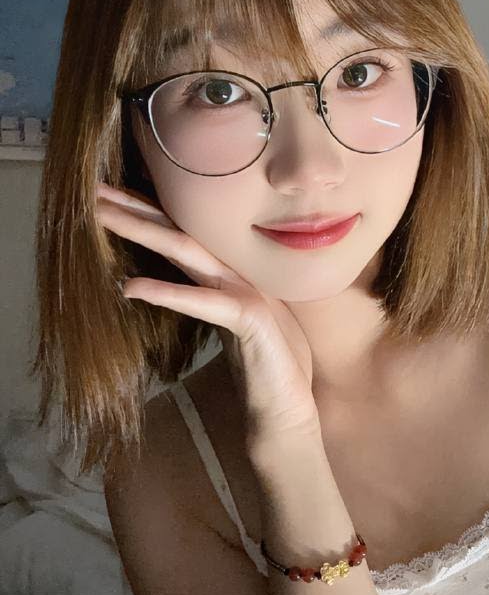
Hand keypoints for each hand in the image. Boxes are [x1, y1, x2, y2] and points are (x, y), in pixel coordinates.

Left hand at [94, 182, 319, 446]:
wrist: (288, 405)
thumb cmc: (264, 365)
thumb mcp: (233, 323)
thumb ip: (213, 298)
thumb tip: (184, 285)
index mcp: (228, 275)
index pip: (182, 236)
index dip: (147, 214)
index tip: (109, 196)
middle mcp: (235, 274)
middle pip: (178, 232)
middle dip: (135, 208)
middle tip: (94, 189)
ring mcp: (243, 291)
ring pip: (186, 251)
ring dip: (143, 230)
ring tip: (104, 214)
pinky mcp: (250, 317)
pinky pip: (202, 302)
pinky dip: (166, 294)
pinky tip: (131, 289)